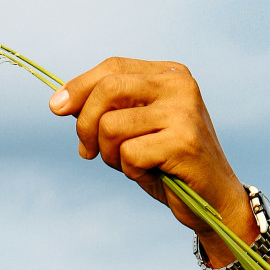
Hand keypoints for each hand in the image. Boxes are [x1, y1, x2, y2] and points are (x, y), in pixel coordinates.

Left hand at [49, 58, 254, 260]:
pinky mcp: (183, 142)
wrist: (213, 201)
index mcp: (169, 74)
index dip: (79, 87)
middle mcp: (179, 85)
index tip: (56, 108)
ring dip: (109, 154)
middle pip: (108, 89)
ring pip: (111, 125)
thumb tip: (60, 103)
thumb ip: (108, 111)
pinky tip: (150, 174)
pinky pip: (129, 154)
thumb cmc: (169, 166)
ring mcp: (183, 112)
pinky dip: (130, 171)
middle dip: (85, 124)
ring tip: (129, 165)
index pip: (112, 67)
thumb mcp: (135, 130)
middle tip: (87, 152)